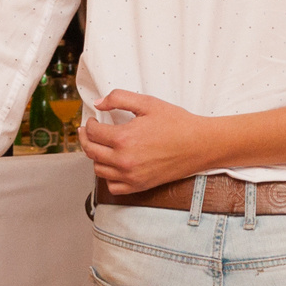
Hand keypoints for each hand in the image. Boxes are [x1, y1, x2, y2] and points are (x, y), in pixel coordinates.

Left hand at [81, 90, 211, 195]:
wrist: (199, 144)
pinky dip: (108, 177)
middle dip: (85, 139)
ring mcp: (130, 175)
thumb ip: (119, 98)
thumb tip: (98, 103)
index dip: (89, 124)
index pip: (93, 133)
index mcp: (123, 138)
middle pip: (91, 151)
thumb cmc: (177, 123)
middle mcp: (123, 160)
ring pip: (98, 169)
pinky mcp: (139, 185)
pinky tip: (112, 166)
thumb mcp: (147, 103)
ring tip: (99, 147)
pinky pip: (112, 186)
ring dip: (95, 157)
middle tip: (87, 132)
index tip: (93, 120)